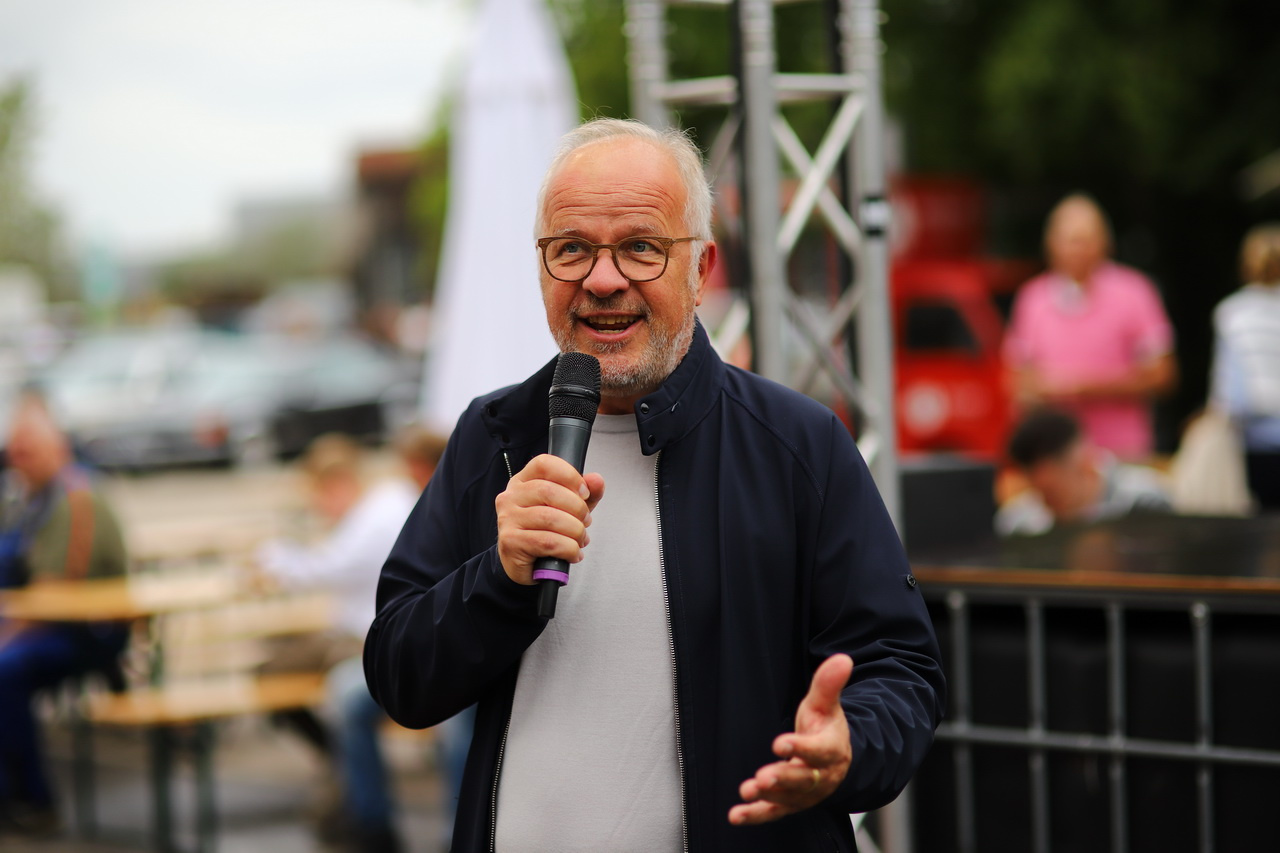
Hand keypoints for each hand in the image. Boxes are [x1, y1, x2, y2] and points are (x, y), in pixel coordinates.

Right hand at [495, 454, 604, 584]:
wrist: (527, 567)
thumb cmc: (545, 533)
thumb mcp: (569, 510)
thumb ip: (586, 494)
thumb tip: (596, 480)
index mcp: (523, 481)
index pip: (544, 464)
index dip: (569, 475)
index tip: (584, 492)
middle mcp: (511, 496)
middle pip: (549, 491)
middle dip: (577, 508)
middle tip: (585, 521)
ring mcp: (508, 519)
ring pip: (550, 518)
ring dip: (575, 531)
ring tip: (580, 539)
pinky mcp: (510, 542)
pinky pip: (548, 542)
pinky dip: (568, 548)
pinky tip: (572, 553)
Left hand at [729, 654, 853, 825]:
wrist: (838, 762)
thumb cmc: (826, 729)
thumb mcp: (826, 705)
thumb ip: (828, 684)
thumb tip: (842, 658)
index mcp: (831, 750)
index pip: (818, 751)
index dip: (800, 748)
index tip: (780, 743)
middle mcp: (820, 776)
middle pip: (803, 780)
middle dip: (783, 778)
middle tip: (763, 777)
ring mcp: (805, 794)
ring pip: (788, 798)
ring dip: (768, 797)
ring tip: (748, 790)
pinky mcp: (790, 804)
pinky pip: (773, 812)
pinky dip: (755, 815)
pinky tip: (736, 814)